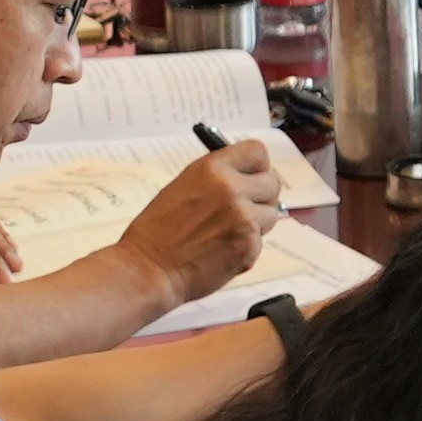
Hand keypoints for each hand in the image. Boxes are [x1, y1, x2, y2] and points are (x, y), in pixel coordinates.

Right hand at [112, 147, 273, 303]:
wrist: (149, 268)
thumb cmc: (158, 231)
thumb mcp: (184, 186)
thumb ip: (218, 178)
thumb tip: (246, 176)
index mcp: (212, 169)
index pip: (257, 152)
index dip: (257, 165)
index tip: (252, 174)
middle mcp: (232, 190)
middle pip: (272, 183)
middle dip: (261, 195)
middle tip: (244, 206)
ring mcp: (244, 219)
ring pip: (271, 214)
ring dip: (255, 222)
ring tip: (225, 231)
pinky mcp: (249, 247)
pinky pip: (260, 241)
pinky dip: (245, 247)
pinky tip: (221, 249)